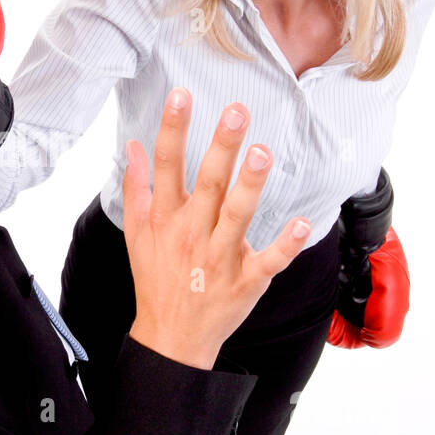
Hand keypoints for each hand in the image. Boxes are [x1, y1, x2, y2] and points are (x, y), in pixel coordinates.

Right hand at [123, 89, 311, 369]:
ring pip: (236, 218)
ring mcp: (220, 259)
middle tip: (236, 112)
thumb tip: (134, 145)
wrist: (170, 338)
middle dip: (221, 147)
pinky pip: (268, 262)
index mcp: (165, 220)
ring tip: (262, 153)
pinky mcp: (246, 282)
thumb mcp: (136, 234)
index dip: (172, 130)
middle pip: (207, 185)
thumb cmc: (157, 279)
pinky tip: (300, 223)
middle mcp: (191, 234)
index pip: (166, 167)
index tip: (181, 96)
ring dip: (249, 186)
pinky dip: (285, 245)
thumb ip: (136, 187)